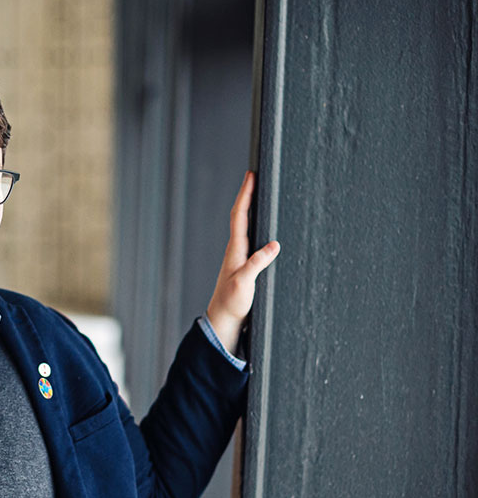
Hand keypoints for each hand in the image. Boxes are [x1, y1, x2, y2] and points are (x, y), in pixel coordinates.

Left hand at [205, 171, 279, 354]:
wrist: (224, 322)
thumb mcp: (245, 283)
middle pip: (242, 216)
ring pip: (246, 226)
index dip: (245, 194)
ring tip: (260, 194)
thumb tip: (274, 244)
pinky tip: (265, 227)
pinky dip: (257, 227)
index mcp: (235, 250)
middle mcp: (236, 250)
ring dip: (252, 208)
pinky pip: (252, 239)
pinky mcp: (246, 266)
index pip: (240, 216)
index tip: (250, 175)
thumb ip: (257, 264)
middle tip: (255, 176)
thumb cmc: (232, 304)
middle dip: (248, 194)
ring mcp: (240, 258)